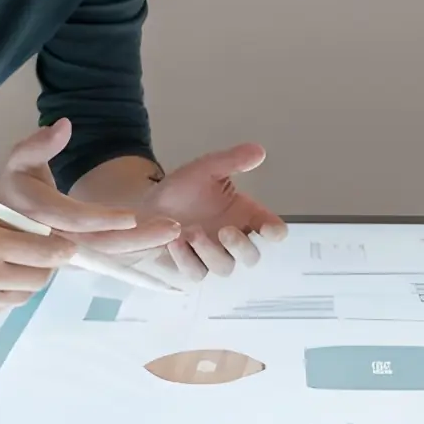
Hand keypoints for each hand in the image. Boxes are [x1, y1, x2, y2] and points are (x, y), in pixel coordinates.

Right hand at [0, 120, 180, 251]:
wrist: (4, 223)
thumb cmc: (15, 187)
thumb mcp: (19, 161)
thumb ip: (38, 144)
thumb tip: (64, 126)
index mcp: (36, 213)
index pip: (72, 219)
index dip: (102, 219)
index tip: (133, 217)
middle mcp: (52, 239)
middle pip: (98, 243)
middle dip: (136, 239)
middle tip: (172, 228)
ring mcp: (65, 255)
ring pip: (106, 255)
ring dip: (141, 246)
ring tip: (172, 233)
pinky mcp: (76, 261)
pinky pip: (106, 259)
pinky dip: (132, 252)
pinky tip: (159, 242)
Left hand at [120, 143, 288, 281]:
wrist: (148, 204)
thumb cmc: (183, 190)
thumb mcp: (206, 169)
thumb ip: (231, 160)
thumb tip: (258, 151)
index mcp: (245, 217)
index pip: (272, 230)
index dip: (275, 232)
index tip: (268, 228)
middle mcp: (232, 241)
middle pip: (252, 257)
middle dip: (242, 247)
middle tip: (226, 231)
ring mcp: (211, 257)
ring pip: (224, 267)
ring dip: (210, 252)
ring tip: (192, 232)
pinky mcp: (189, 267)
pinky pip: (195, 272)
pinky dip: (186, 259)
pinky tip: (175, 241)